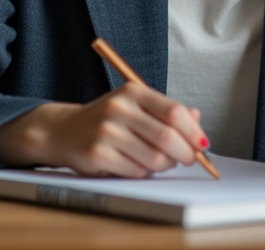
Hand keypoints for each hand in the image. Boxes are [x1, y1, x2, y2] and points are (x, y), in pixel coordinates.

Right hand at [0, 83, 208, 176]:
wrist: (62, 131)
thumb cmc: (106, 119)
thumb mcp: (136, 106)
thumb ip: (166, 111)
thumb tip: (197, 119)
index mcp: (133, 91)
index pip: (174, 111)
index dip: (193, 131)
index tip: (202, 143)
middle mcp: (118, 108)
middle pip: (167, 137)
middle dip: (185, 153)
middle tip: (189, 159)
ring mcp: (106, 131)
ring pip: (154, 158)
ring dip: (165, 165)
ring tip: (161, 161)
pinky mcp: (97, 154)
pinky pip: (136, 171)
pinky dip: (144, 173)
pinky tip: (138, 165)